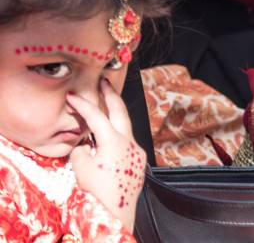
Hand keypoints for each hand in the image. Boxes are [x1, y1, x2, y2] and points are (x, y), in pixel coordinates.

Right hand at [68, 79, 145, 232]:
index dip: (83, 105)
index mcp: (114, 141)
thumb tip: (86, 145)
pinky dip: (116, 137)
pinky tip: (107, 142)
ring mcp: (137, 151)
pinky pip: (126, 143)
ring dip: (114, 117)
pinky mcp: (138, 161)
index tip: (72, 96)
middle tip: (105, 81)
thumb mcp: (81, 169)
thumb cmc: (98, 193)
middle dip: (111, 95)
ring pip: (125, 127)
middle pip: (121, 111)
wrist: (116, 214)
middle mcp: (129, 142)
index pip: (97, 116)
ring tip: (104, 107)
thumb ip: (82, 150)